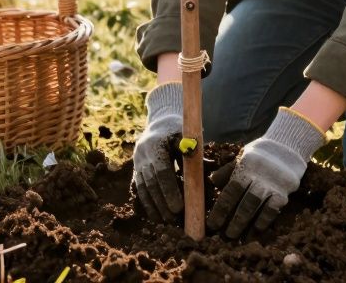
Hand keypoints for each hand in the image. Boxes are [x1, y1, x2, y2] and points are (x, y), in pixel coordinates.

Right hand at [132, 82, 183, 221]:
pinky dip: (146, 204)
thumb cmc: (179, 131)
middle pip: (151, 182)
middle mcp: (142, 153)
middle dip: (162, 202)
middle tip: (174, 218)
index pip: (162, 170)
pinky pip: (138, 189)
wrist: (160, 123)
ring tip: (165, 221)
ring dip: (153, 206)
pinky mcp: (134, 169)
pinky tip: (154, 216)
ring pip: (142, 188)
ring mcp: (136, 162)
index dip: (169, 190)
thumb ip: (195, 153)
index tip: (179, 207)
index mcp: (156, 144)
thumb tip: (210, 166)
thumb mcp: (187, 136)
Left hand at [206, 107, 325, 237]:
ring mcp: (271, 185)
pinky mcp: (283, 192)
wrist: (287, 146)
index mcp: (245, 168)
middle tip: (225, 236)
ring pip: (256, 207)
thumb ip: (228, 170)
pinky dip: (264, 220)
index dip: (221, 209)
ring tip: (237, 237)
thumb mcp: (242, 157)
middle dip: (233, 221)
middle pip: (243, 202)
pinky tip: (256, 230)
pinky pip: (272, 209)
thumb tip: (212, 181)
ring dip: (245, 223)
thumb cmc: (260, 154)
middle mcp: (258, 177)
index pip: (230, 191)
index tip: (212, 224)